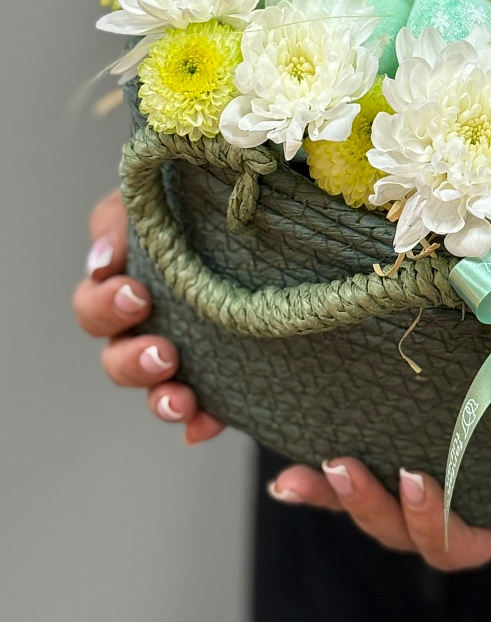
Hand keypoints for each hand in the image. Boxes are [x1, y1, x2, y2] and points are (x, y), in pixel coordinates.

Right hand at [72, 189, 224, 444]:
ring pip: (153, 391)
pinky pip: (200, 409)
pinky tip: (206, 426)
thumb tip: (102, 260)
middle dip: (134, 361)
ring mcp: (177, 354)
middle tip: (164, 353)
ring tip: (181, 400)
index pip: (95, 304)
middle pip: (116, 358)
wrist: (264, 217)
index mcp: (122, 284)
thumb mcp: (158, 195)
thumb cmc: (196, 202)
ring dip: (161, 399)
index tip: (137, 295)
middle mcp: (143, 327)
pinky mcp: (213, 375)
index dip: (107, 306)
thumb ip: (124, 219)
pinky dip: (200, 421)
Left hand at [267, 458, 490, 568]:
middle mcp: (453, 519)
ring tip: (316, 467)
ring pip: (373, 514)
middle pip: (402, 536)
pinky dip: (317, 488)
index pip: (457, 543)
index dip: (433, 519)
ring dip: (337, 496)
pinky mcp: (398, 464)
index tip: (419, 478)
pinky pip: (353, 485)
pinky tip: (285, 481)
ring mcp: (422, 496)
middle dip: (371, 507)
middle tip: (346, 466)